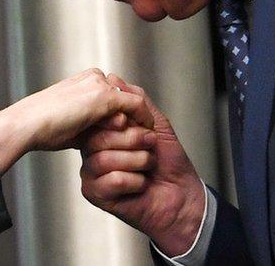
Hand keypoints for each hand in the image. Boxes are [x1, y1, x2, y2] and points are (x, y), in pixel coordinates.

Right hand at [0, 68, 153, 173]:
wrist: (28, 125)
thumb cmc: (43, 128)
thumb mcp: (73, 124)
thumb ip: (91, 124)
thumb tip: (105, 136)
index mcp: (84, 80)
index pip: (116, 93)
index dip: (127, 112)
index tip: (135, 129)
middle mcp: (94, 77)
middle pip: (126, 94)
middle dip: (137, 114)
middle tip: (146, 133)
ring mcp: (100, 84)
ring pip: (133, 99)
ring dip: (142, 117)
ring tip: (148, 135)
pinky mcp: (105, 96)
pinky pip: (136, 105)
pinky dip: (143, 119)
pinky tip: (146, 133)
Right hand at [79, 75, 205, 256]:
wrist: (182, 196)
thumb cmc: (169, 163)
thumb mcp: (156, 123)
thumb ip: (135, 100)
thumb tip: (114, 79)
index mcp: (104, 132)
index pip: (98, 117)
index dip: (122, 120)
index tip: (142, 126)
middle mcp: (93, 150)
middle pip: (98, 137)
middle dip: (133, 141)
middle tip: (150, 146)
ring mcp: (91, 172)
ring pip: (104, 158)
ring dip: (137, 161)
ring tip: (148, 166)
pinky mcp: (94, 193)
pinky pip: (110, 180)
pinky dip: (134, 181)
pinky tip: (141, 184)